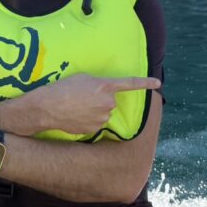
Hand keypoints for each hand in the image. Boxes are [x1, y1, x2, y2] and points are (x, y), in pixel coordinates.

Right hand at [23, 74, 160, 134]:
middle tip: (83, 97)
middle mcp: (108, 102)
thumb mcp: (83, 78)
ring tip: (77, 106)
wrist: (48, 107)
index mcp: (105, 86)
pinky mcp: (95, 129)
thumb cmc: (63, 88)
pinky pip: (96, 123)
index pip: (130, 83)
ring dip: (95, 110)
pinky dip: (88, 120)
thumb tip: (105, 93)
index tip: (158, 83)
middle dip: (101, 99)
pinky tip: (76, 116)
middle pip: (111, 101)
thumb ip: (100, 83)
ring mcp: (102, 117)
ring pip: (103, 113)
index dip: (145, 82)